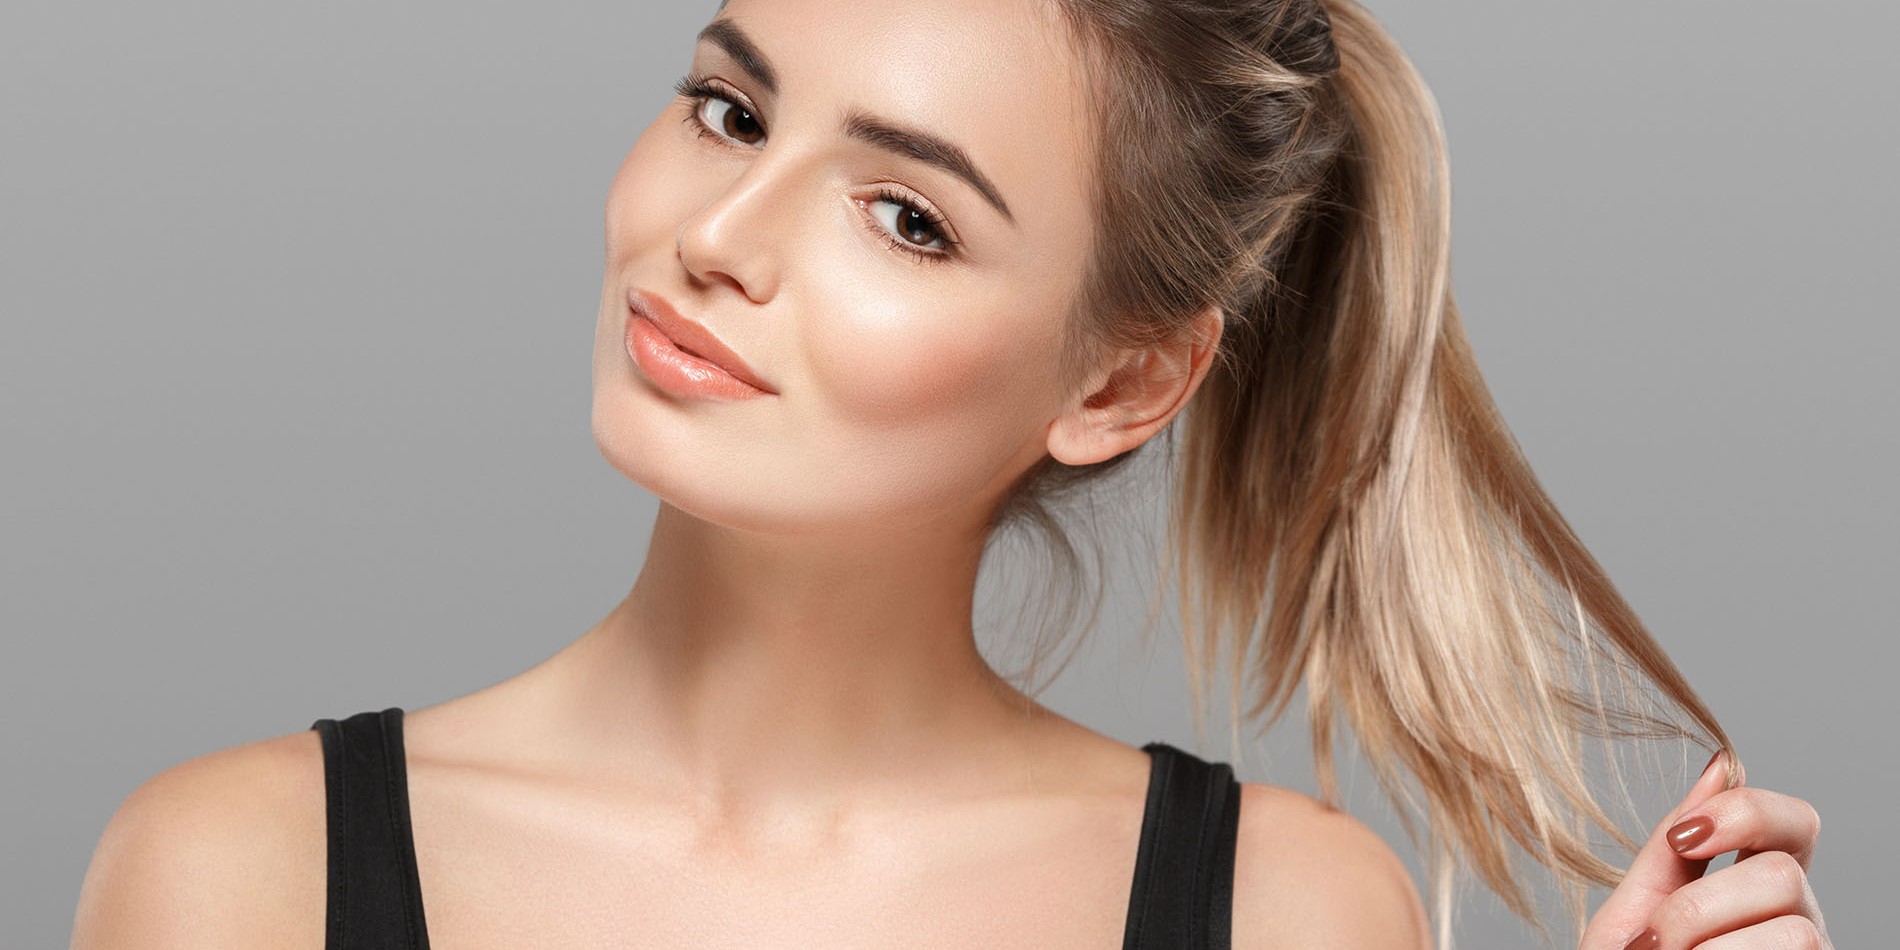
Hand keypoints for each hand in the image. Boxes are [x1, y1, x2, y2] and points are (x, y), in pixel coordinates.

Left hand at [1579, 751, 1828, 948]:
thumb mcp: (1634, 914)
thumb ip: (1673, 849)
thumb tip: (1723, 762)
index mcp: (1754, 892)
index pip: (1795, 824)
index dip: (1749, 813)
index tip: (1683, 840)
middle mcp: (1798, 927)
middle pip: (1784, 876)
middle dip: (1699, 908)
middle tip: (1655, 946)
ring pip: (1795, 928)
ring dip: (1707, 947)